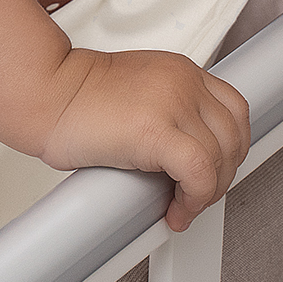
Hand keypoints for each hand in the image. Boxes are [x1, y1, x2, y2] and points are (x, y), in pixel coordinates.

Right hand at [41, 48, 249, 231]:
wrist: (47, 92)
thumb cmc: (78, 98)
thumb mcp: (140, 91)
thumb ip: (170, 109)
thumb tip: (189, 156)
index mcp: (181, 71)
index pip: (234, 109)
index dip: (231, 147)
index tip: (215, 170)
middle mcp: (183, 81)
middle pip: (234, 134)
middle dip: (223, 175)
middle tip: (198, 195)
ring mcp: (172, 102)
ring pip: (221, 157)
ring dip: (208, 193)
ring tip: (183, 205)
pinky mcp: (156, 129)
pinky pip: (199, 173)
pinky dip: (194, 200)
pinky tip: (175, 211)